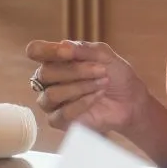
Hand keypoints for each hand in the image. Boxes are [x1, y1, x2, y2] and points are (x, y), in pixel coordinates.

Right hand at [25, 40, 148, 134]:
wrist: (130, 100)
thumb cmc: (115, 75)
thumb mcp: (104, 55)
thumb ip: (83, 49)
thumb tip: (63, 46)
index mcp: (55, 60)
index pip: (36, 51)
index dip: (48, 50)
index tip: (69, 52)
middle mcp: (48, 80)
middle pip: (45, 73)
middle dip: (75, 71)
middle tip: (101, 70)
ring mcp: (51, 101)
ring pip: (52, 94)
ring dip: (81, 87)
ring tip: (102, 83)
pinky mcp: (59, 121)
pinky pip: (62, 113)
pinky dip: (82, 103)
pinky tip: (97, 97)